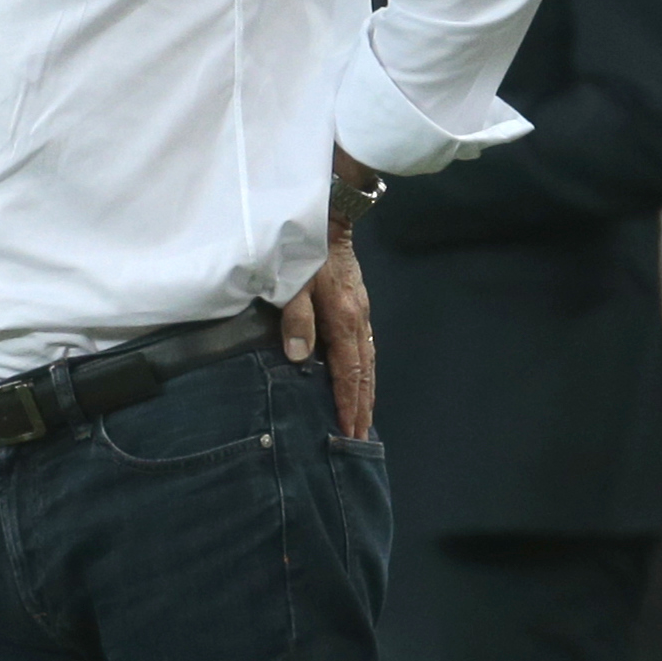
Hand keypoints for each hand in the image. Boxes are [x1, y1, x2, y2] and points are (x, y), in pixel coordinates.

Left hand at [281, 233, 375, 437]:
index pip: (348, 372)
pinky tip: (362, 384)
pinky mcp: (359, 309)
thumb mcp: (292, 284)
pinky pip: (366, 350)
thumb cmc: (306, 254)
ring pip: (369, 363)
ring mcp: (362, 316)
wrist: (330, 221)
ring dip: (366, 394)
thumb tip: (299, 357)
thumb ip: (296, 320)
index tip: (348, 430)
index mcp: (343, 320)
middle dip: (362, 407)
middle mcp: (358, 322)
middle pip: (364, 374)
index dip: (348, 402)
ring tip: (363, 420)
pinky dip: (366, 374)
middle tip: (359, 439)